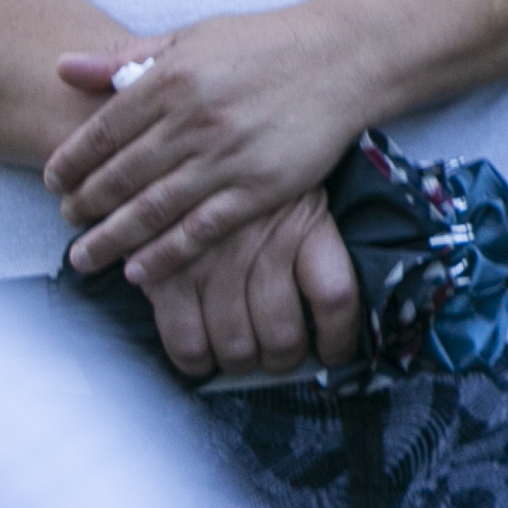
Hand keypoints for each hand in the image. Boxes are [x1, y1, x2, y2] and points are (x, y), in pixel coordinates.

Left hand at [47, 7, 374, 282]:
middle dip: (83, 205)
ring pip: (152, 210)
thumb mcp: (194, 36)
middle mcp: (196, 120)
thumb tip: (60, 68)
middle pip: (119, 177)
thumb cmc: (267, 44)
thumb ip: (126, 56)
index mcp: (173, 79)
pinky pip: (202, 230)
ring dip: (110, 239)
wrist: (347, 55)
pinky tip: (139, 269)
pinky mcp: (263, 186)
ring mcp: (230, 156)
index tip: (55, 181)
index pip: (100, 133)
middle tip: (67, 220)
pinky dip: (166, 255)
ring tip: (85, 257)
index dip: (68, 163)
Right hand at [138, 189, 361, 381]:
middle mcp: (263, 249)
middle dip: (285, 359)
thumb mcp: (299, 192)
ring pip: (237, 347)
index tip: (334, 352)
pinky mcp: (168, 278)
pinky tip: (204, 358)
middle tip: (282, 358)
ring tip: (245, 358)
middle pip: (284, 335)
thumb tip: (325, 308)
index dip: (339, 338)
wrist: (185, 143)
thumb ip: (314, 239)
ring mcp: (214, 266)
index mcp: (306, 226)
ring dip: (243, 364)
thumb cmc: (251, 174)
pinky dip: (196, 363)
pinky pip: (186, 344)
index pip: (336, 298)